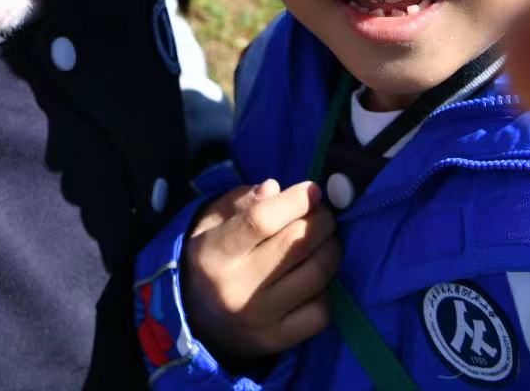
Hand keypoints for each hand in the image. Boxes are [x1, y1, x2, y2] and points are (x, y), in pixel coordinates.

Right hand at [183, 179, 340, 363]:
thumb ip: (241, 201)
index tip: (313, 190)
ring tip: (324, 241)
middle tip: (322, 214)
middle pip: (296, 243)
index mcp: (214, 253)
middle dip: (321, 220)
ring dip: (330, 249)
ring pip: (316, 274)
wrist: (199, 321)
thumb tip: (274, 189)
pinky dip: (327, 288)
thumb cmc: (214, 259)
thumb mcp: (213, 223)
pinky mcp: (278, 340)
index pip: (261, 220)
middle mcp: (235, 288)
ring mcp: (259, 318)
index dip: (295, 200)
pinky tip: (315, 278)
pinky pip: (321, 310)